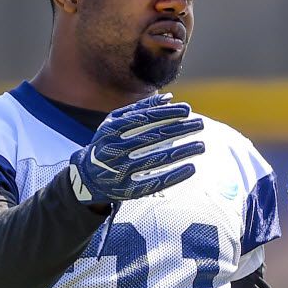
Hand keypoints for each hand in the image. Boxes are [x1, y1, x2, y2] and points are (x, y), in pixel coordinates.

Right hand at [68, 93, 204, 203]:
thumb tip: (169, 97)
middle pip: (152, 137)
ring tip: (201, 145)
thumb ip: (140, 109)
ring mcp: (120, 171)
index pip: (144, 118)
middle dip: (179, 129)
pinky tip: (191, 168)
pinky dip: (173, 176)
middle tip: (200, 124)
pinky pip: (154, 182)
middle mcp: (114, 149)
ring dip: (180, 152)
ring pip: (156, 159)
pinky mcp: (127, 190)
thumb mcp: (116, 123)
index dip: (167, 114)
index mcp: (112, 129)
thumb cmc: (107, 143)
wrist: (86, 177)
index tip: (188, 110)